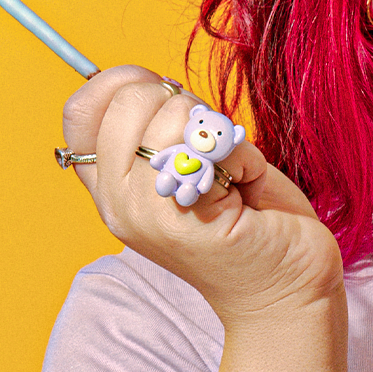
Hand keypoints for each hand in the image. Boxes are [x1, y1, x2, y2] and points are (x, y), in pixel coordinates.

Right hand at [62, 66, 342, 326]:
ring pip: (174, 117)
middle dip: (185, 107)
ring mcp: (149, 215)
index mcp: (113, 189)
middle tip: (213, 154)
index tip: (172, 103)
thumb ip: (163, 130)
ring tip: (233, 179)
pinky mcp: (189, 222)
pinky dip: (245, 157)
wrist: (290, 291)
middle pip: (130, 100)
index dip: (127, 85)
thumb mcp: (194, 167)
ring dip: (219, 134)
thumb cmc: (253, 224)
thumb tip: (146, 80)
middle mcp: (119, 205)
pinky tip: (248, 191)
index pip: (82, 110)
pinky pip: (217, 147)